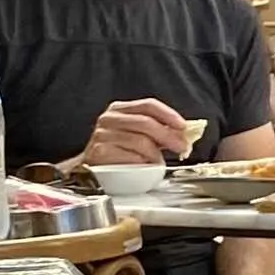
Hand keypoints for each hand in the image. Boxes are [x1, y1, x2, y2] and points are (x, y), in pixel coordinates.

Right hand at [83, 96, 199, 167]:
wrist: (92, 169)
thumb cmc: (117, 150)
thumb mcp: (137, 134)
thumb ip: (157, 130)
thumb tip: (183, 133)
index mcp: (119, 109)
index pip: (148, 105)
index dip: (168, 115)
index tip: (183, 126)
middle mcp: (109, 119)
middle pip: (146, 123)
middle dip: (168, 136)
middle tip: (181, 147)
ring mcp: (102, 135)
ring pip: (140, 142)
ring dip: (155, 154)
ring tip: (157, 161)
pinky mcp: (100, 152)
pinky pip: (130, 157)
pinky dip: (141, 163)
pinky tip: (142, 166)